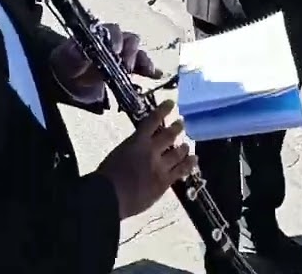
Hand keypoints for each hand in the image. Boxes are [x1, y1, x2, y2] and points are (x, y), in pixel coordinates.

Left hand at [50, 25, 160, 101]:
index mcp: (100, 34)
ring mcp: (123, 54)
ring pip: (138, 52)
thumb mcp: (67, 59)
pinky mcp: (128, 68)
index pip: (112, 31)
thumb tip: (82, 51)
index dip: (116, 39)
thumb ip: (75, 54)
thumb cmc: (68, 65)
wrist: (69, 81)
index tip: (115, 51)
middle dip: (130, 53)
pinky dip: (149, 69)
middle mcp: (114, 41)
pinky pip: (142, 66)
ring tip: (146, 71)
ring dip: (142, 60)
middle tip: (126, 67)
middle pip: (130, 40)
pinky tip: (155, 75)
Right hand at [97, 99, 195, 218]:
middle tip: (182, 123)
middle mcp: (152, 150)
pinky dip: (189, 164)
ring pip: (178, 152)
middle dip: (177, 128)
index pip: (152, 120)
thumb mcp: (119, 153)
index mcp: (137, 141)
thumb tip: (141, 145)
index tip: (171, 103)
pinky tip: (194, 160)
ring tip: (187, 145)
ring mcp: (160, 166)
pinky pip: (181, 171)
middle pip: (169, 135)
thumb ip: (133, 147)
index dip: (163, 110)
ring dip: (184, 147)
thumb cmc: (107, 175)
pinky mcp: (165, 182)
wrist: (109, 196)